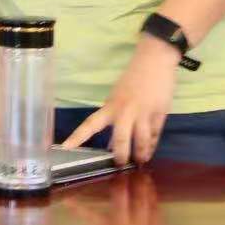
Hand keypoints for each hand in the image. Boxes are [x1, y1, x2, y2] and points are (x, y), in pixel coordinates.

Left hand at [63, 36, 177, 164]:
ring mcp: (143, 112)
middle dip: (120, 156)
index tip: (65, 147)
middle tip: (120, 165)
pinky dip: (152, 145)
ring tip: (140, 161)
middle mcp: (125, 111)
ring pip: (141, 141)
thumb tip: (111, 144)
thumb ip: (114, 119)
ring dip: (140, 154)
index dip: (78, 137)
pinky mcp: (159, 113)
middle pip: (120, 139)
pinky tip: (150, 152)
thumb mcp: (118, 97)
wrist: (155, 59)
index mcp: (111, 106)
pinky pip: (155, 135)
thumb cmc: (134, 78)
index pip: (91, 124)